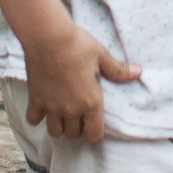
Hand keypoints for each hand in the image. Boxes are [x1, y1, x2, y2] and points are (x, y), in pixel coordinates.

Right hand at [21, 22, 142, 142]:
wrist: (49, 37)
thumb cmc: (78, 45)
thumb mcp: (101, 56)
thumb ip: (118, 70)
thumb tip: (138, 72)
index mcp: (91, 102)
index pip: (94, 135)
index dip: (95, 133)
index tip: (93, 124)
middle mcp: (71, 110)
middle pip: (73, 135)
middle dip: (77, 128)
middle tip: (78, 114)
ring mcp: (52, 107)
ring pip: (55, 132)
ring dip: (59, 126)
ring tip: (61, 113)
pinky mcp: (35, 100)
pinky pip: (33, 120)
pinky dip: (37, 117)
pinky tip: (42, 106)